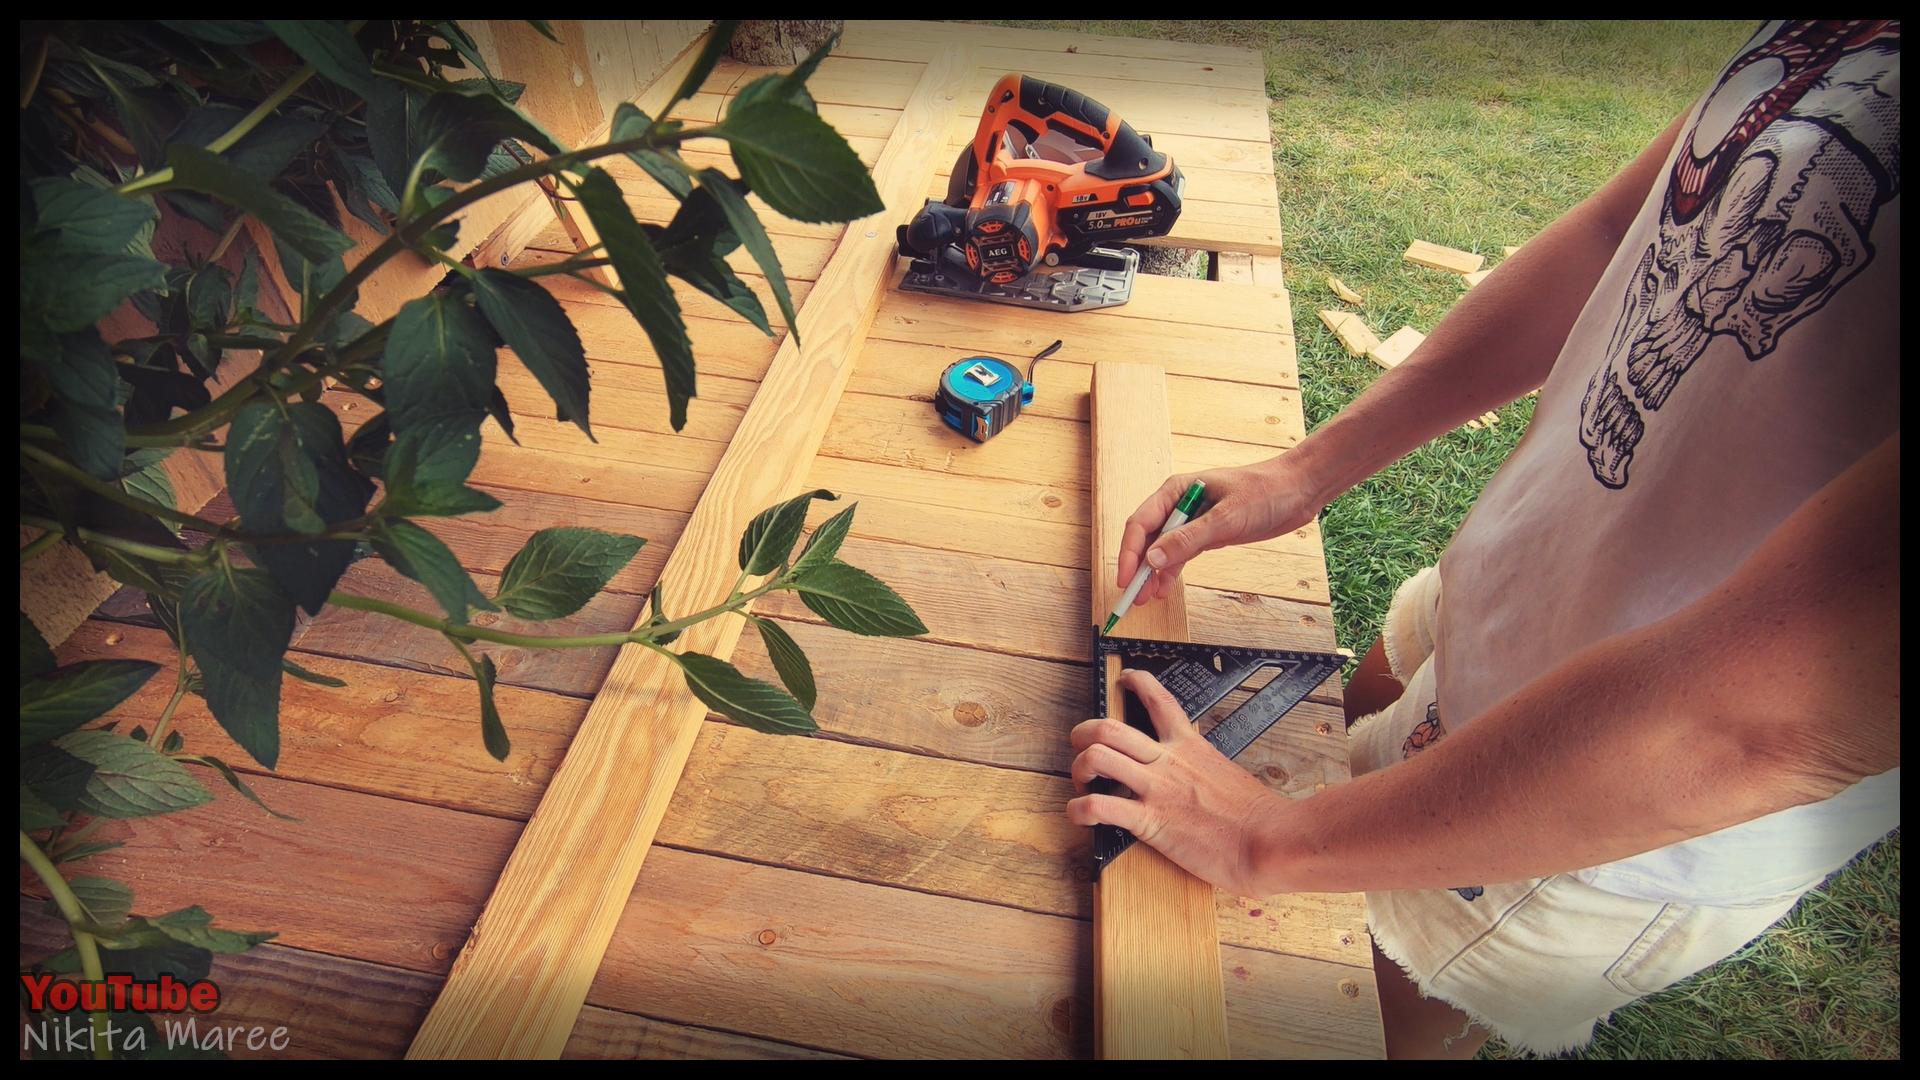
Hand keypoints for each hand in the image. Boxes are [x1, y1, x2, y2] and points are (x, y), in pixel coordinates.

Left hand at [1065, 669, 1286, 896]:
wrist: (1270, 840)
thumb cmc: (1259, 817)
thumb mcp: (1229, 775)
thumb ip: (1205, 769)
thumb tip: (1199, 775)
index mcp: (1190, 746)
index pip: (1159, 699)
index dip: (1135, 682)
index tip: (1123, 680)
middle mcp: (1167, 761)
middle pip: (1107, 727)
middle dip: (1082, 735)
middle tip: (1085, 752)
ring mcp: (1156, 788)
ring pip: (1096, 756)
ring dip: (1078, 769)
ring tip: (1083, 785)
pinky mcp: (1150, 821)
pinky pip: (1098, 807)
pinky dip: (1077, 810)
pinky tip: (1080, 817)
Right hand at [1116, 459, 1319, 604]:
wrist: (1298, 490)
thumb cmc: (1265, 491)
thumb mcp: (1226, 517)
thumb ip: (1188, 538)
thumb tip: (1152, 558)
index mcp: (1176, 490)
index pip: (1141, 523)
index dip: (1130, 553)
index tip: (1126, 578)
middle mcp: (1179, 504)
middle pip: (1148, 538)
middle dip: (1138, 567)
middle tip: (1133, 595)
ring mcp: (1192, 520)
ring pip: (1162, 549)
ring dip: (1153, 573)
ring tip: (1146, 598)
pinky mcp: (1207, 533)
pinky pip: (1181, 554)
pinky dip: (1172, 570)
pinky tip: (1165, 587)